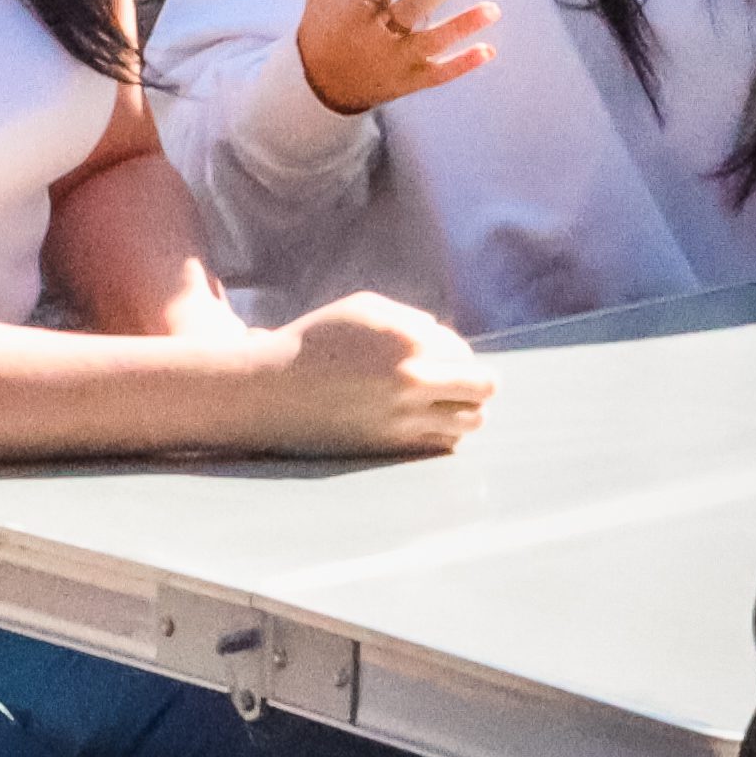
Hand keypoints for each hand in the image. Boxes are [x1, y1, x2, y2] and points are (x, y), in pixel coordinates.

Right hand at [251, 291, 493, 453]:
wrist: (272, 389)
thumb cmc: (315, 341)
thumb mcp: (364, 309)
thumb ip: (412, 320)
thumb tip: (445, 338)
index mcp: (409, 340)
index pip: (465, 353)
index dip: (456, 357)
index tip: (440, 360)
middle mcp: (413, 380)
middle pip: (483, 389)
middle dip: (478, 385)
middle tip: (461, 387)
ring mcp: (403, 417)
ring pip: (470, 422)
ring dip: (465, 413)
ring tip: (444, 407)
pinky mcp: (389, 446)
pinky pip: (441, 446)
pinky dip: (444, 436)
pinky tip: (425, 425)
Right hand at [294, 0, 497, 113]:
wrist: (317, 81)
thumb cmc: (325, 18)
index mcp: (357, 4)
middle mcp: (375, 33)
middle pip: (413, 7)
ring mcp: (393, 61)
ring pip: (429, 42)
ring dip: (461, 26)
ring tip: (494, 8)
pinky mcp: (407, 81)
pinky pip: (437, 75)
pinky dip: (461, 65)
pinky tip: (489, 50)